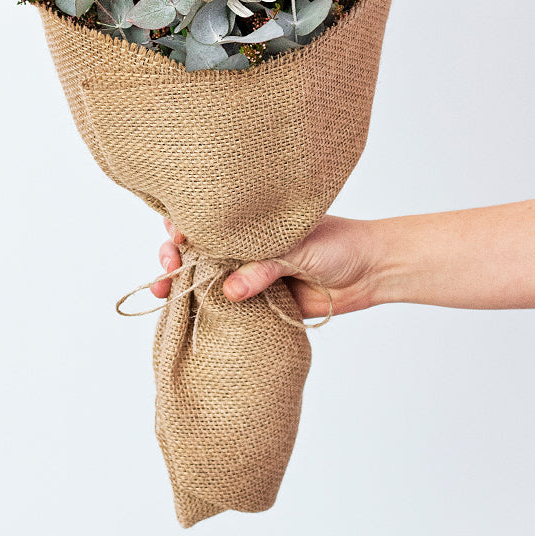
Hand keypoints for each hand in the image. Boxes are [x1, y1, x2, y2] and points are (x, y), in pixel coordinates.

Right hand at [151, 214, 386, 317]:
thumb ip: (264, 267)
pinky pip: (227, 309)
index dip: (184, 225)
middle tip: (168, 264)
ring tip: (163, 291)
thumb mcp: (299, 247)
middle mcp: (245, 247)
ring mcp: (251, 275)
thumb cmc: (340, 243)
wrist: (370, 272)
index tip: (177, 234)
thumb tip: (229, 291)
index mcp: (252, 223)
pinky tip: (186, 315)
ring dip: (181, 285)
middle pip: (197, 250)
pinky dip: (204, 311)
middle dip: (174, 255)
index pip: (209, 220)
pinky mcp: (260, 303)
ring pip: (206, 279)